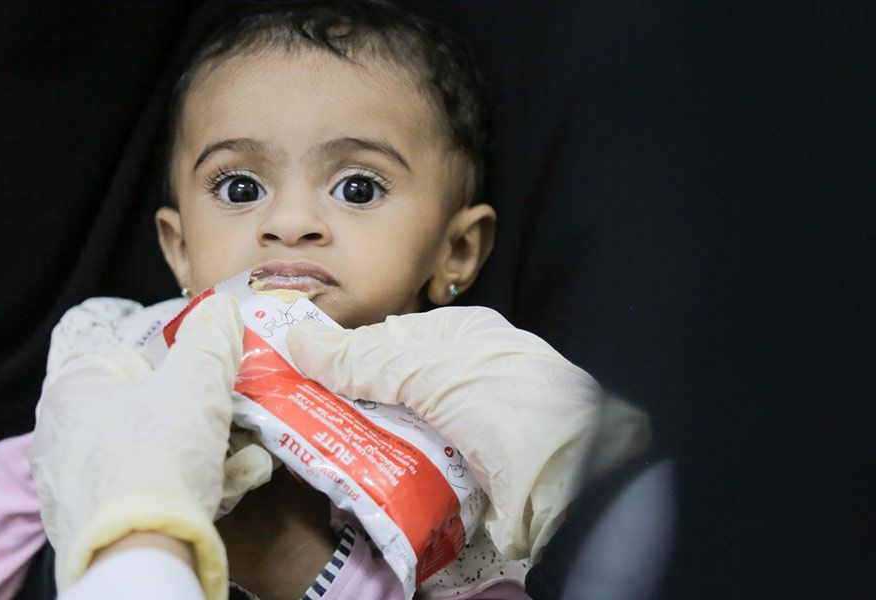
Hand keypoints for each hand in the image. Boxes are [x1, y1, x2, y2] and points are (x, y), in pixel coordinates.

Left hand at [30, 294, 266, 597]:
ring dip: (204, 455)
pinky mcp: (93, 529)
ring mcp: (75, 488)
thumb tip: (219, 309)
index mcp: (72, 392)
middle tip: (237, 422)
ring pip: (152, 457)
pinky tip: (228, 487)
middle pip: (147, 412)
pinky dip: (186, 489)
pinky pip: (146, 495)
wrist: (139, 555)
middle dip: (200, 418)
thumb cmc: (158, 456)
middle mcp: (61, 438)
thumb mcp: (197, 383)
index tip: (213, 380)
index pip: (131, 360)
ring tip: (248, 459)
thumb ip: (211, 339)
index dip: (179, 367)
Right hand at [287, 306, 649, 561]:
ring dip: (362, 444)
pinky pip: (415, 470)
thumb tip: (298, 341)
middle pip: (389, 390)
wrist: (578, 483)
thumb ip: (365, 359)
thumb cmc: (516, 405)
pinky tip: (358, 483)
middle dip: (348, 405)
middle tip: (298, 420)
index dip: (343, 355)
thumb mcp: (431, 371)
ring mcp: (469, 429)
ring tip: (315, 453)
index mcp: (464, 337)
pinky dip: (388, 476)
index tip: (298, 372)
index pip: (387, 340)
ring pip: (398, 433)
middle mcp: (466, 379)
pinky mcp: (469, 475)